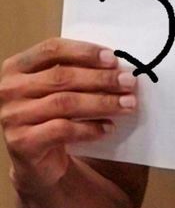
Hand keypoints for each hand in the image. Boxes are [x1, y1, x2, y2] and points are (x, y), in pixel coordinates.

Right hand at [0, 38, 137, 195]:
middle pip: (61, 76)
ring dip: (102, 103)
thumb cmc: (53, 115)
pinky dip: (90, 128)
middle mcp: (9, 89)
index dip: (84, 52)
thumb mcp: (59, 89)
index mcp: (17, 67)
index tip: (113, 58)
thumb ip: (78, 72)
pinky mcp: (21, 142)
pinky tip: (109, 128)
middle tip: (129, 82)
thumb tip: (118, 68)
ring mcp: (12, 116)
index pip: (52, 49)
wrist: (37, 159)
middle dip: (101, 78)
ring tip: (128, 104)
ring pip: (65, 103)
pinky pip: (62, 130)